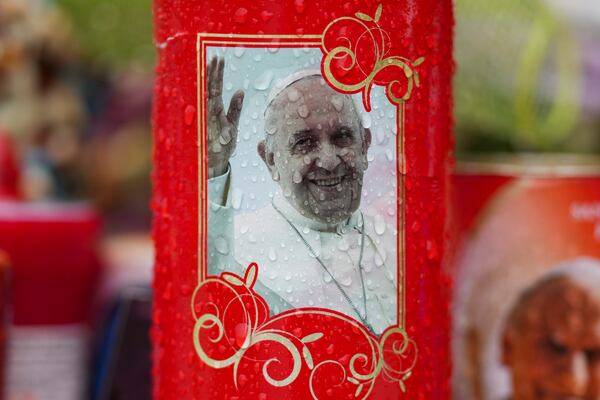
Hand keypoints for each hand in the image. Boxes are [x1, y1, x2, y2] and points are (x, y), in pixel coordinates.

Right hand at [207, 56, 244, 177]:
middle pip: (210, 87)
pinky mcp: (204, 127)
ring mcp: (205, 118)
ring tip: (210, 64)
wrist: (216, 163)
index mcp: (215, 109)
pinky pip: (202, 110)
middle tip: (216, 56)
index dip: (218, 73)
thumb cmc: (224, 145)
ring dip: (208, 80)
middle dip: (212, 72)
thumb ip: (235, 108)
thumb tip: (240, 91)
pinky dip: (201, 97)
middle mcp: (208, 111)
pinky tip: (204, 85)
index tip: (220, 58)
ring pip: (205, 94)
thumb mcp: (233, 125)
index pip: (216, 87)